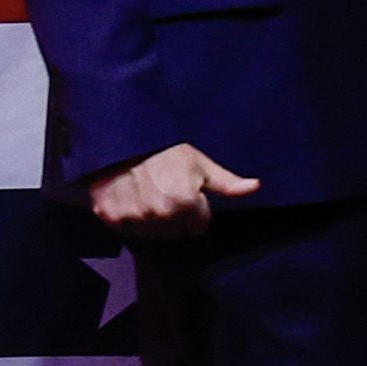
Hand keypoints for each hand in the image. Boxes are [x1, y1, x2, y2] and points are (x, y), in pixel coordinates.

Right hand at [87, 138, 255, 228]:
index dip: (195, 209)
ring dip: (150, 220)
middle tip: (164, 189)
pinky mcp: (110, 217)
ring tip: (146, 193)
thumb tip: (256, 187)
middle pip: (174, 233)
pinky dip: (127, 217)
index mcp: (186, 205)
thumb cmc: (164, 146)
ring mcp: (133, 219)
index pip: (198, 227)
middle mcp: (160, 216)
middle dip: (174, 216)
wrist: (121, 132)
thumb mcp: (199, 161)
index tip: (184, 191)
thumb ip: (226, 182)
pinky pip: (126, 229)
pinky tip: (129, 197)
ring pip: (150, 233)